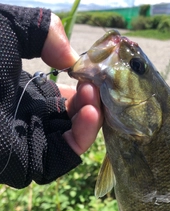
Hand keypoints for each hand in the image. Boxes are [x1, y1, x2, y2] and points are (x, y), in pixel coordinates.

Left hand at [41, 13, 102, 154]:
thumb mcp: (9, 30)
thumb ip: (42, 31)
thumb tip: (71, 59)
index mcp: (28, 92)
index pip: (67, 94)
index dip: (86, 83)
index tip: (97, 71)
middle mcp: (34, 117)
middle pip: (76, 115)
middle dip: (94, 100)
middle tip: (99, 85)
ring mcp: (33, 140)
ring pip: (76, 135)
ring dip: (93, 116)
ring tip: (95, 96)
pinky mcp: (31, 161)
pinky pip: (65, 155)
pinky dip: (84, 136)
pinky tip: (91, 113)